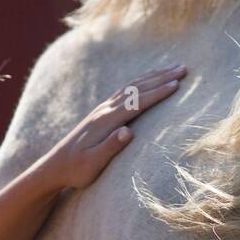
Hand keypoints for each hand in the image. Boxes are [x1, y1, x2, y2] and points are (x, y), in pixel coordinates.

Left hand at [40, 65, 187, 191]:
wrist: (55, 165)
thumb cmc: (76, 170)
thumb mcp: (93, 164)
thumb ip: (111, 147)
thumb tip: (129, 132)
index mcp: (106, 121)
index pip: (137, 102)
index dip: (158, 93)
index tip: (177, 85)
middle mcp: (104, 110)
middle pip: (137, 88)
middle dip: (162, 78)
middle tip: (184, 69)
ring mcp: (102, 109)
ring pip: (132, 86)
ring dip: (153, 76)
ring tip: (172, 70)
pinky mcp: (101, 112)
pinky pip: (125, 91)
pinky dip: (141, 82)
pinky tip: (149, 80)